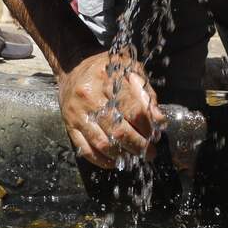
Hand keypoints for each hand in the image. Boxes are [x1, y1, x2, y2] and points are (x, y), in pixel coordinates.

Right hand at [58, 49, 164, 168]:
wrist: (73, 67)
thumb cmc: (106, 69)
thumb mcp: (130, 69)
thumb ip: (145, 93)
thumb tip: (158, 120)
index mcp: (108, 80)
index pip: (133, 110)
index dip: (148, 127)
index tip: (155, 134)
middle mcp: (90, 97)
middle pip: (119, 130)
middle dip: (138, 146)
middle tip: (150, 153)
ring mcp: (78, 113)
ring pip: (102, 143)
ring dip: (122, 155)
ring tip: (134, 157)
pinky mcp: (69, 125)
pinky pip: (85, 149)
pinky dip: (101, 160)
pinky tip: (114, 161)